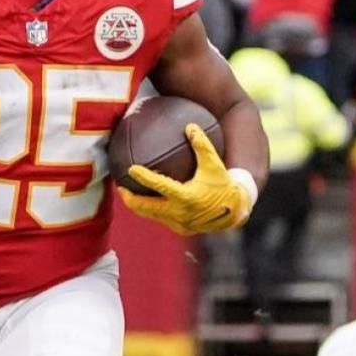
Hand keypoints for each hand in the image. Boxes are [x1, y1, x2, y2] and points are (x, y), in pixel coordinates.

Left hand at [118, 124, 256, 235]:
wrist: (236, 211)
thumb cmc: (223, 183)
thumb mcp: (214, 163)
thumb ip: (202, 145)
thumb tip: (189, 126)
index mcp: (187, 197)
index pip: (160, 186)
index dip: (145, 178)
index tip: (131, 169)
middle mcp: (181, 214)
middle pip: (146, 208)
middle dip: (130, 199)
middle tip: (120, 187)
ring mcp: (179, 224)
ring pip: (151, 216)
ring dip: (137, 206)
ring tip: (127, 194)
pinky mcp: (181, 229)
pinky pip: (160, 219)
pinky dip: (151, 210)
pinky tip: (145, 200)